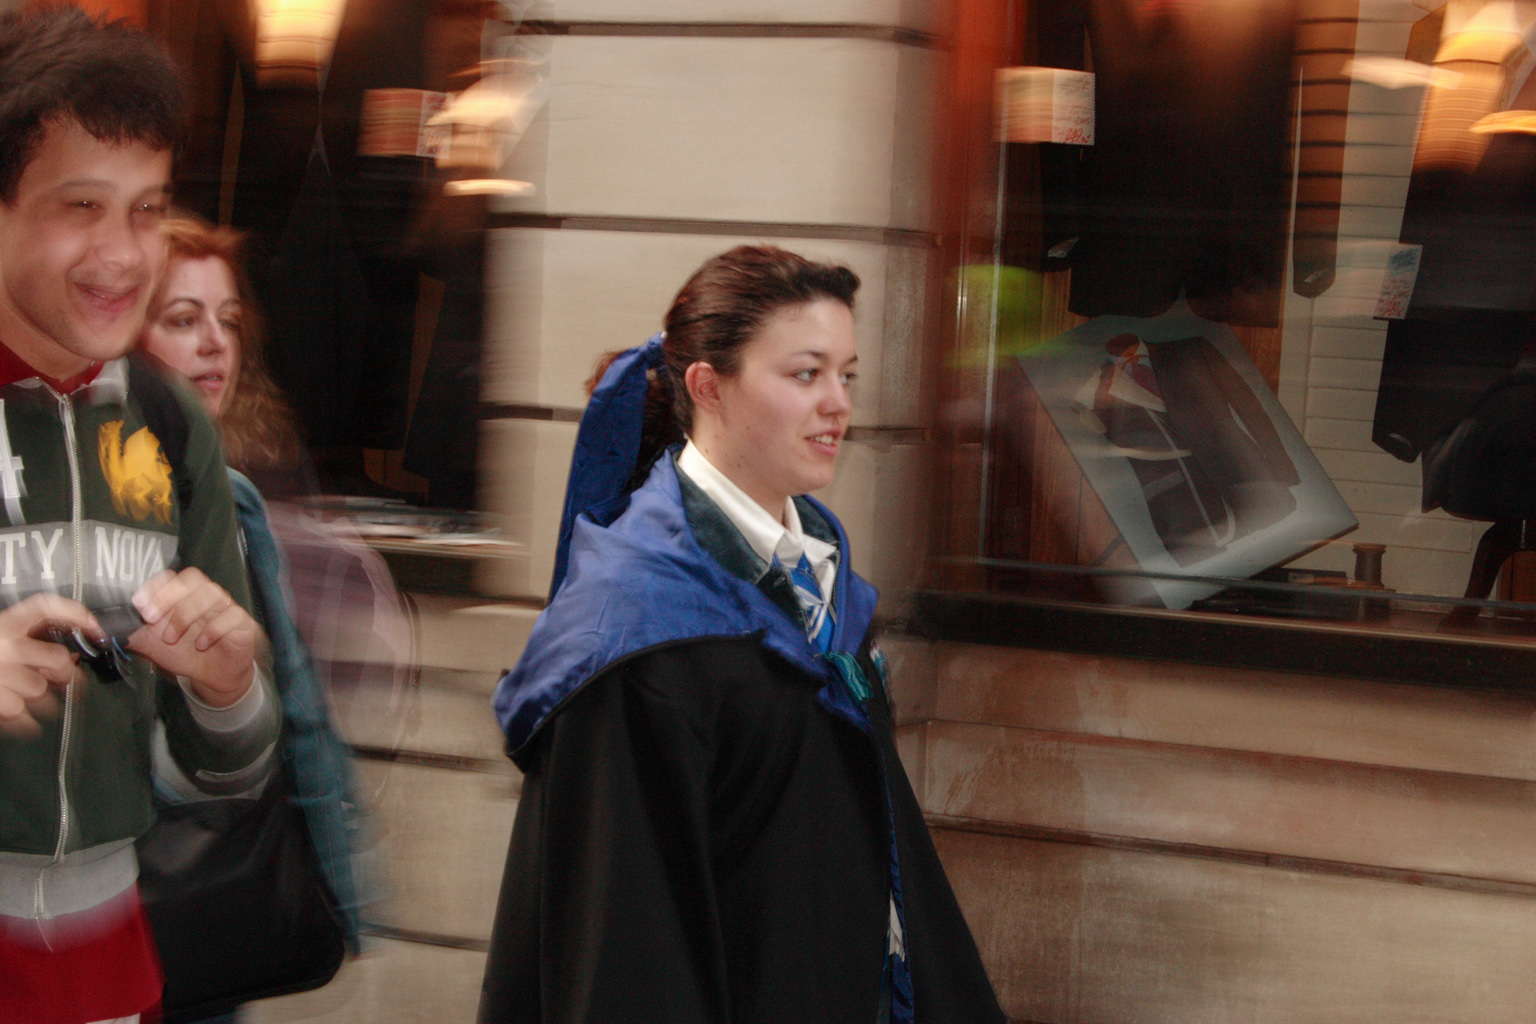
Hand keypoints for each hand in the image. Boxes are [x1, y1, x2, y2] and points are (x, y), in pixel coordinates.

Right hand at [0, 593, 98, 736]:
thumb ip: (25, 640)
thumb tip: (66, 656)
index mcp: (4, 624)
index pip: (46, 607)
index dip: (75, 613)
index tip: (94, 626)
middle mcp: (4, 645)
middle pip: (56, 659)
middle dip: (64, 673)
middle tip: (66, 681)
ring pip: (42, 690)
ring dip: (42, 700)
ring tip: (33, 700)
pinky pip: (23, 714)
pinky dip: (26, 722)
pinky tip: (24, 720)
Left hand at [130, 568, 257, 707]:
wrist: (212, 677)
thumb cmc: (185, 654)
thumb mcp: (153, 644)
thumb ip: (133, 632)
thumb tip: (107, 625)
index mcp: (184, 596)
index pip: (172, 577)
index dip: (155, 587)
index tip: (138, 604)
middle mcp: (206, 596)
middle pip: (192, 579)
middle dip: (168, 597)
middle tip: (151, 618)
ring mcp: (226, 608)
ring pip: (212, 593)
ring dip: (187, 614)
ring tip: (172, 638)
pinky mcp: (242, 623)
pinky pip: (232, 615)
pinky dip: (214, 629)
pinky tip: (201, 644)